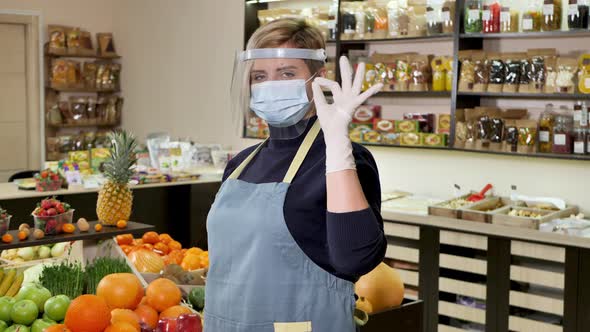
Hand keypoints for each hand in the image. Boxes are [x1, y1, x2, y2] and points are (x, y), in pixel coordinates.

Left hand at [312, 56, 382, 172]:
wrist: (332, 132)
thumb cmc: (328, 122)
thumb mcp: (320, 105)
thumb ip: (318, 94)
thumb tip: (314, 82)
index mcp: (339, 98)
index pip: (333, 85)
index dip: (324, 81)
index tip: (316, 80)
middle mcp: (346, 97)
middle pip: (346, 80)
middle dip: (345, 69)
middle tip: (343, 57)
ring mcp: (351, 100)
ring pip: (356, 85)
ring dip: (359, 74)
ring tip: (362, 64)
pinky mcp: (354, 104)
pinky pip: (364, 96)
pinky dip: (372, 91)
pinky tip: (380, 85)